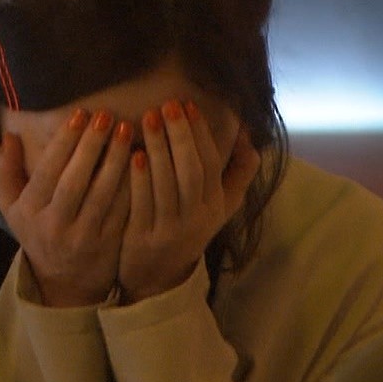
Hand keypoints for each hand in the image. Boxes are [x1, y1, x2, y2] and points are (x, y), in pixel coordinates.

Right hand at [0, 109, 133, 306]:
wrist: (63, 280)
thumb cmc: (37, 231)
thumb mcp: (12, 206)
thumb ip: (6, 171)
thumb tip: (10, 135)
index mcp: (29, 211)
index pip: (47, 171)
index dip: (65, 141)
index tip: (80, 114)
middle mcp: (54, 225)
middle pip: (75, 180)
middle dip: (92, 145)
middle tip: (107, 116)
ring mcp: (83, 237)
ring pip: (103, 194)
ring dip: (116, 160)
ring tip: (127, 131)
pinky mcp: (108, 244)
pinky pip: (122, 209)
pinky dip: (132, 183)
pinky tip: (141, 158)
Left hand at [118, 100, 259, 303]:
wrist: (159, 277)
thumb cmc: (189, 227)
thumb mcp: (221, 204)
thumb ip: (238, 171)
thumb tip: (249, 133)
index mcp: (215, 204)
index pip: (212, 163)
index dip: (201, 133)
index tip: (188, 104)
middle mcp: (197, 216)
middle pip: (192, 171)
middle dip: (181, 135)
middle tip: (167, 105)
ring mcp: (171, 229)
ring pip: (169, 185)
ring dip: (159, 149)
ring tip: (148, 119)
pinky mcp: (145, 238)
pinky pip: (143, 204)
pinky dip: (140, 179)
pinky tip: (133, 155)